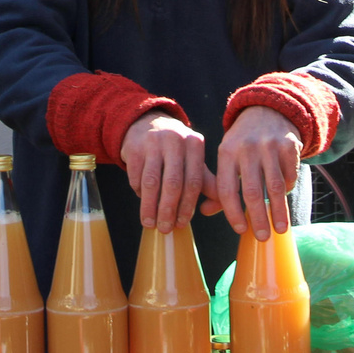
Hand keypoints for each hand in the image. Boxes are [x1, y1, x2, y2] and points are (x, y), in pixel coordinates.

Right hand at [120, 112, 218, 232]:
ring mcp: (153, 141)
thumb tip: (219, 207)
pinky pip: (136, 176)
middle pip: (172, 183)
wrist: (148, 123)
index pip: (194, 182)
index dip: (187, 207)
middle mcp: (175, 139)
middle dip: (168, 210)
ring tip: (149, 223)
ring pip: (151, 182)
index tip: (181, 225)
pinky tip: (142, 199)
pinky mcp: (134, 146)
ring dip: (149, 207)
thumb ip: (208, 182)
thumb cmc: (176, 151)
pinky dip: (138, 191)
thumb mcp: (194, 160)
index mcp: (195, 144)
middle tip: (165, 229)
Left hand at [200, 106, 301, 238]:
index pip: (226, 188)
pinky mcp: (289, 146)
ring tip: (279, 230)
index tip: (240, 230)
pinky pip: (289, 176)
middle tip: (262, 238)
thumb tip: (204, 211)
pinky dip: (287, 190)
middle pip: (251, 190)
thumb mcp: (227, 157)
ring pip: (274, 187)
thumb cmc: (242, 143)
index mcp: (226, 152)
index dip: (232, 211)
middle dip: (257, 217)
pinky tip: (284, 199)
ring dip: (278, 211)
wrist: (267, 112)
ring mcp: (269, 146)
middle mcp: (246, 148)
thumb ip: (218, 185)